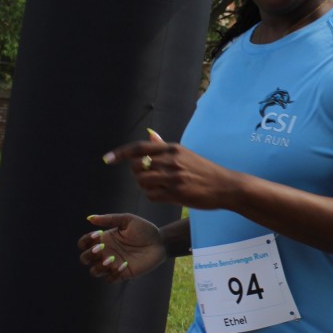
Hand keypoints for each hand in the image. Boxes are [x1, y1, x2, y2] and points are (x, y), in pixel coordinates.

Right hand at [78, 214, 167, 281]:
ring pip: (94, 271)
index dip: (85, 241)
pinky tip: (124, 265)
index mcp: (104, 239)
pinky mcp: (122, 274)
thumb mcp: (127, 220)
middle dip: (89, 254)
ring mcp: (112, 264)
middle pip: (84, 259)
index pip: (84, 243)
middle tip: (102, 248)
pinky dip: (113, 274)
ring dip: (99, 266)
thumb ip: (109, 219)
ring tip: (111, 259)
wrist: (160, 242)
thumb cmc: (144, 230)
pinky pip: (109, 279)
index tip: (98, 235)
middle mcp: (105, 253)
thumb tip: (90, 218)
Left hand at [102, 133, 230, 208]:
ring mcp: (173, 178)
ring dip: (145, 186)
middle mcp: (171, 161)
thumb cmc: (204, 170)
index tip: (107, 159)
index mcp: (172, 149)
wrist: (226, 186)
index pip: (139, 148)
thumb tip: (150, 135)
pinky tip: (164, 195)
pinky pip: (151, 196)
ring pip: (142, 182)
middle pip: (137, 167)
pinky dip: (153, 196)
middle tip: (149, 178)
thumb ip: (164, 147)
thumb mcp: (185, 154)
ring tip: (158, 187)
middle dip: (138, 174)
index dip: (120, 153)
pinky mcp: (176, 193)